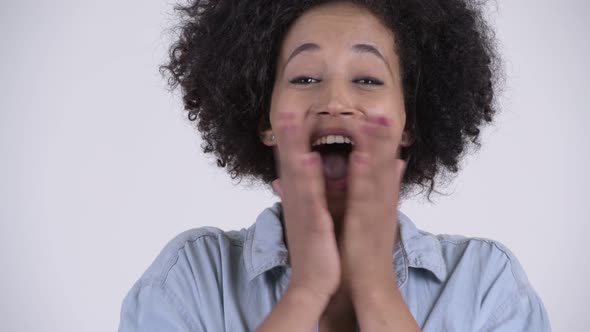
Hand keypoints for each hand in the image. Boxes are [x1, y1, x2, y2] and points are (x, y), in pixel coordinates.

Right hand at [271, 112, 340, 302]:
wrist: (312, 287)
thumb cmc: (315, 254)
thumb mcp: (308, 222)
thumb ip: (305, 199)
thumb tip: (292, 183)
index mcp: (300, 201)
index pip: (293, 164)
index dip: (292, 138)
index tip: (292, 112)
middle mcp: (297, 202)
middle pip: (289, 161)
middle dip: (288, 133)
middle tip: (285, 104)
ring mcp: (303, 212)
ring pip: (297, 173)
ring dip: (293, 144)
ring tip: (290, 117)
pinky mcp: (313, 224)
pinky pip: (312, 197)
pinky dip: (310, 177)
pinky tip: (310, 157)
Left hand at [340, 114, 406, 294]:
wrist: (369, 289)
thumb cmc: (363, 255)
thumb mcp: (370, 221)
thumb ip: (375, 195)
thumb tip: (387, 170)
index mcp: (380, 202)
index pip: (383, 167)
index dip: (382, 142)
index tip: (379, 116)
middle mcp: (381, 204)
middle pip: (386, 165)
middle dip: (385, 138)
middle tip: (384, 110)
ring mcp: (375, 213)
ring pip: (379, 174)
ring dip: (379, 147)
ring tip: (379, 119)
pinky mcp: (365, 224)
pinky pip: (365, 196)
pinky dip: (365, 175)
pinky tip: (363, 155)